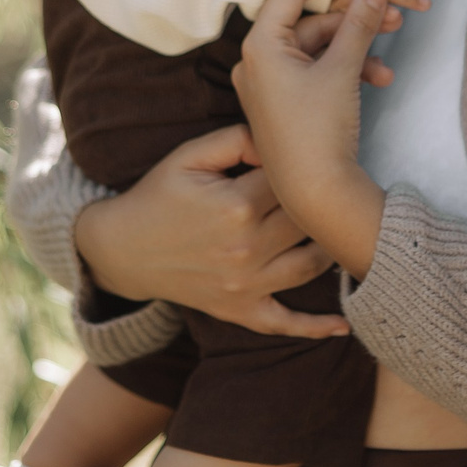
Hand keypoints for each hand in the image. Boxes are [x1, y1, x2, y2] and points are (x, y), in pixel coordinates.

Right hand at [70, 124, 350, 339]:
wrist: (121, 250)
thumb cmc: (158, 196)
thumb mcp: (188, 155)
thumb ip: (237, 138)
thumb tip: (279, 143)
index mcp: (237, 206)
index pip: (292, 181)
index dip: (302, 166)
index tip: (307, 157)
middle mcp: (247, 248)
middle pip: (308, 221)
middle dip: (325, 203)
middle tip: (342, 189)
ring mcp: (246, 285)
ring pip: (311, 267)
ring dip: (332, 249)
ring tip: (343, 230)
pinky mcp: (240, 310)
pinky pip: (284, 323)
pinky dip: (316, 328)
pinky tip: (344, 324)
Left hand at [231, 0, 392, 274]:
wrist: (315, 196)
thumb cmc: (318, 132)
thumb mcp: (342, 70)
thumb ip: (359, 24)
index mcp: (259, 46)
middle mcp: (257, 62)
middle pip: (309, 20)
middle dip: (353, 18)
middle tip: (393, 11)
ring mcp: (271, 84)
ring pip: (318, 48)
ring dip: (356, 48)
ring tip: (390, 55)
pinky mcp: (286, 103)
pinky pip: (317, 72)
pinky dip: (346, 70)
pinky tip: (380, 79)